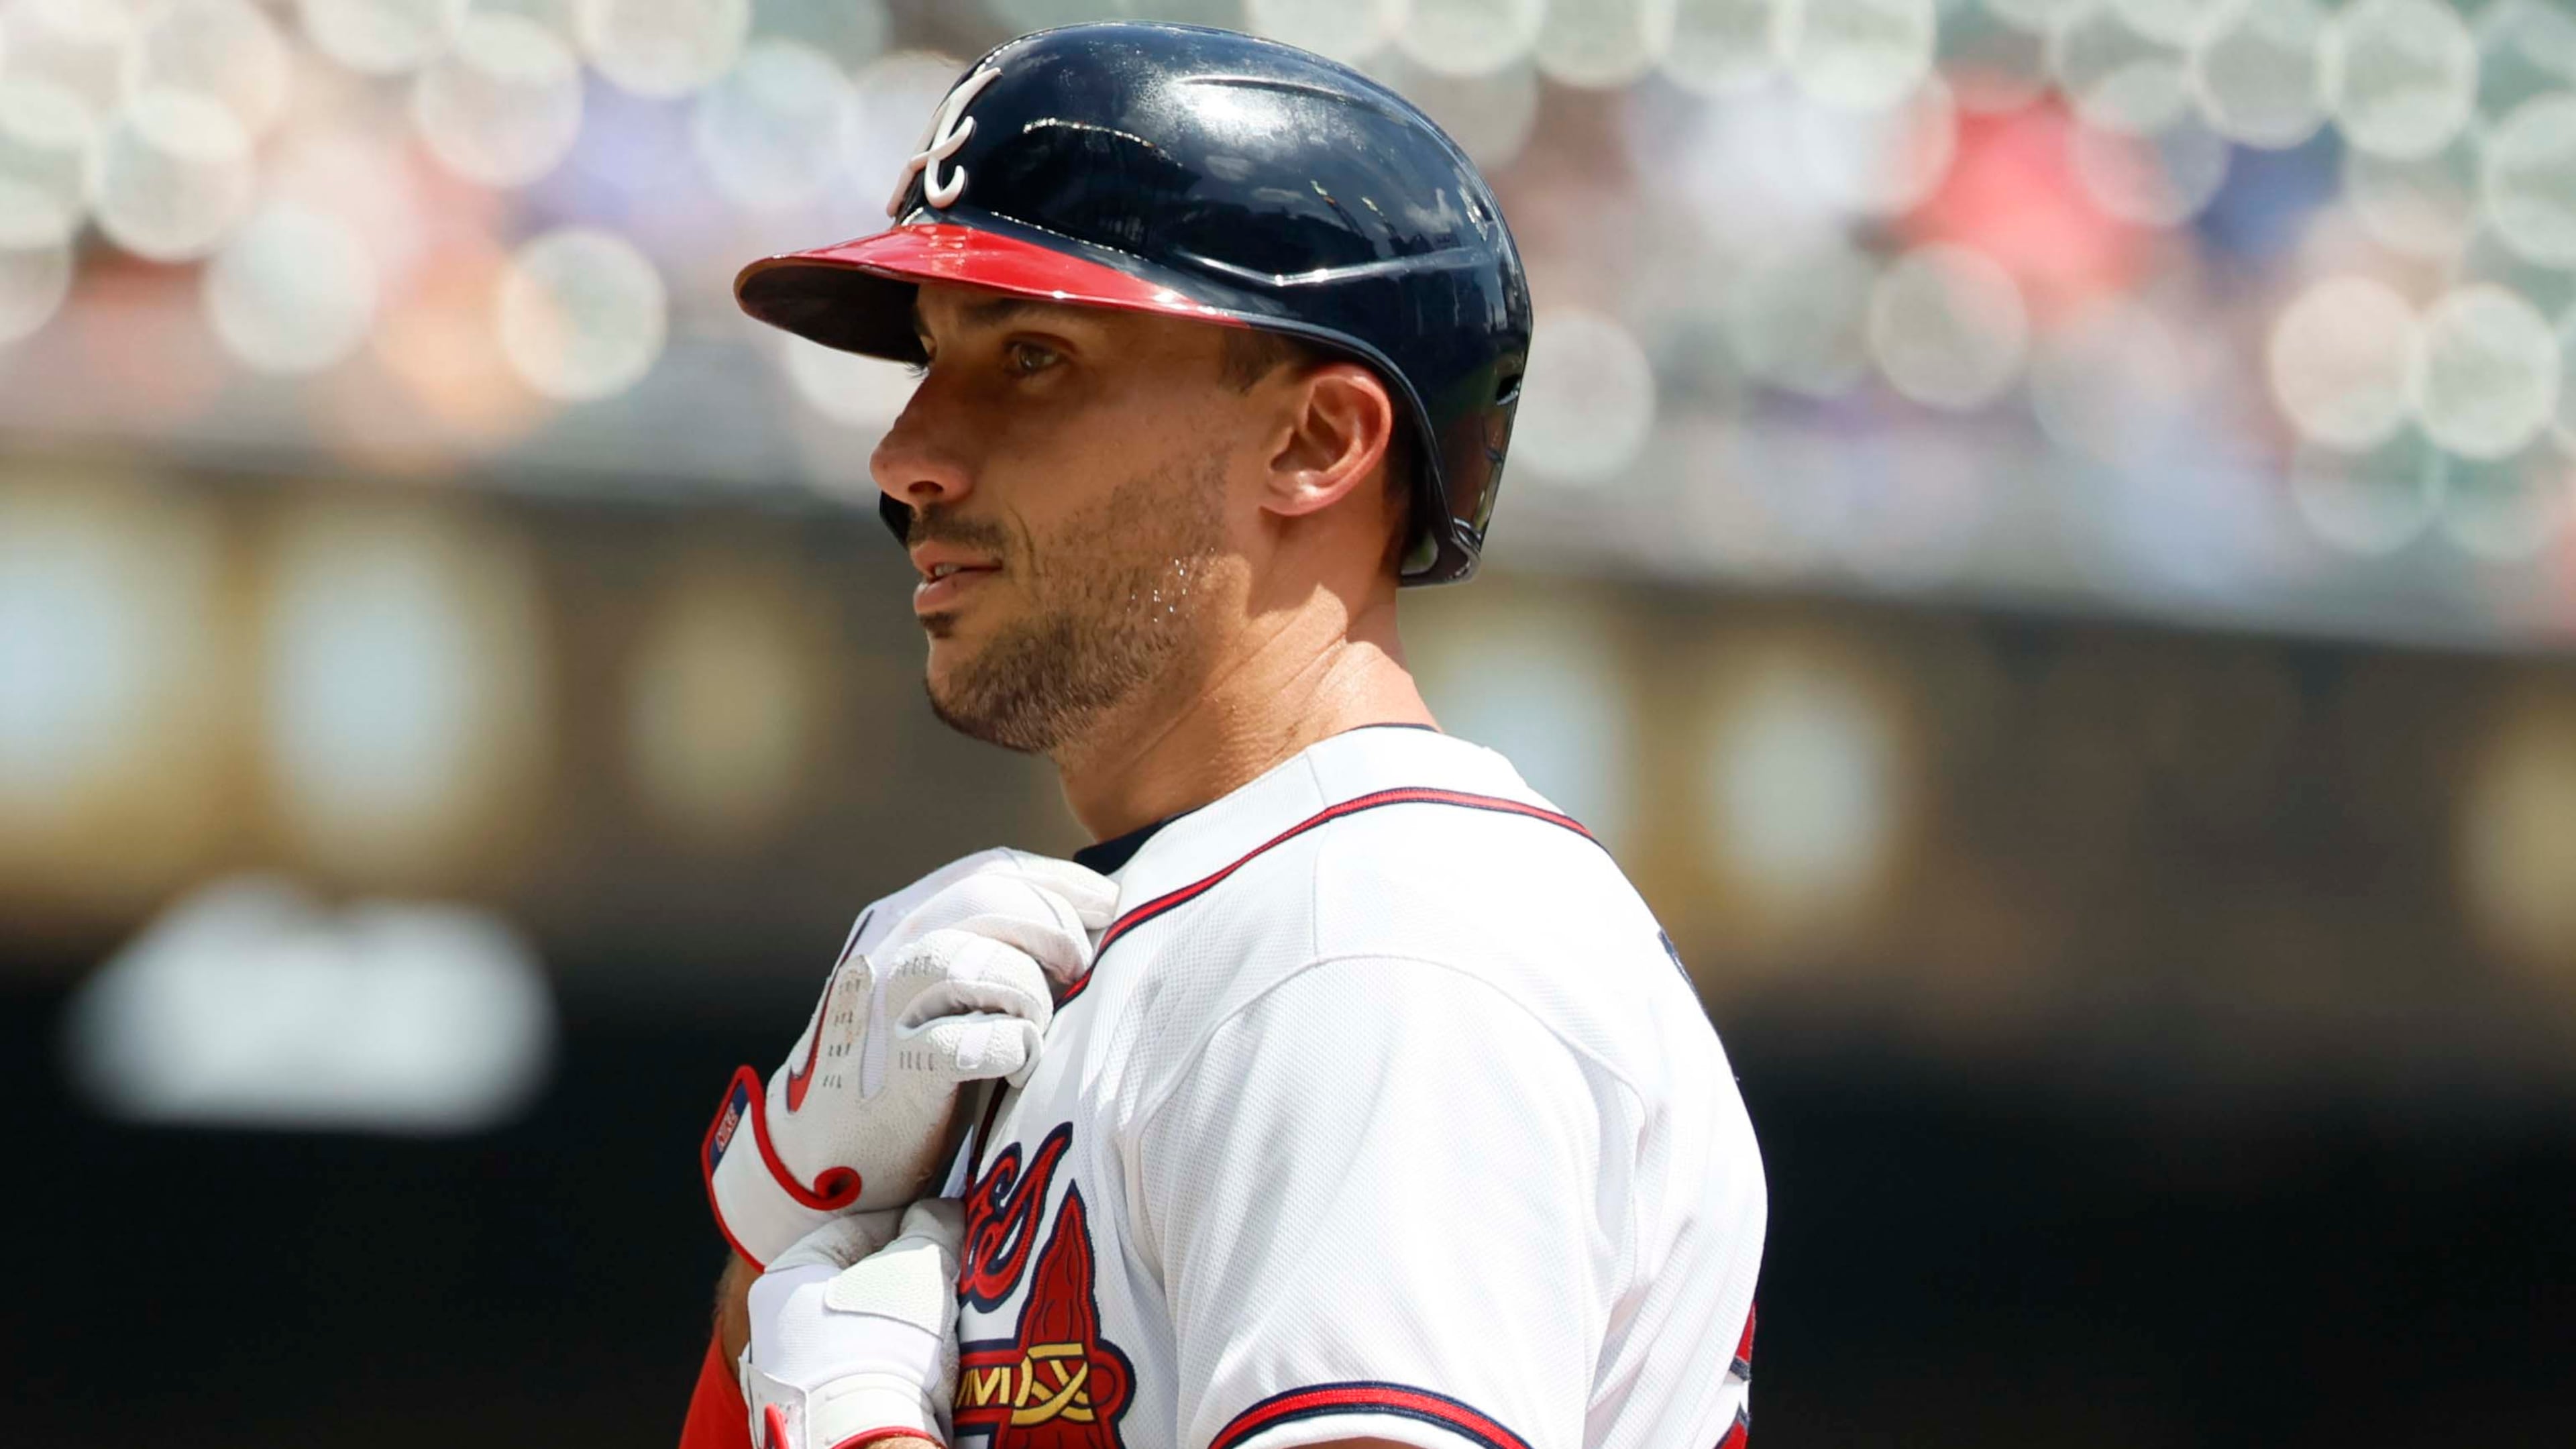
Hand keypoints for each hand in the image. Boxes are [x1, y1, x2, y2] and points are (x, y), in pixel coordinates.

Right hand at [704, 850, 1114, 1265]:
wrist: (820, 1158)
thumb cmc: (904, 1069)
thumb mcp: (932, 988)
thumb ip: (983, 945)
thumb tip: (1085, 924)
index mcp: (897, 921)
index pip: (990, 869)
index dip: (1059, 883)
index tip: (1106, 906)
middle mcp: (884, 952)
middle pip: (990, 899)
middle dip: (1055, 927)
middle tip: (1080, 970)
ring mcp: (883, 1012)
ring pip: (976, 960)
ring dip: (1030, 990)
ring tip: (1038, 1024)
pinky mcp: (894, 1074)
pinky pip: (972, 1045)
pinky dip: (1013, 1049)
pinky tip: (1019, 1068)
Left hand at [742, 1200, 964, 1448]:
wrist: (867, 1442)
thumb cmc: (884, 1343)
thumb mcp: (920, 1268)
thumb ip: (932, 1228)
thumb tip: (939, 1211)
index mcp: (784, 1280)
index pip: (851, 1230)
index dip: (902, 1221)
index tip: (938, 1225)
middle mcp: (772, 1330)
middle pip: (850, 1284)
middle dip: (899, 1277)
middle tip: (943, 1275)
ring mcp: (788, 1379)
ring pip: (852, 1332)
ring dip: (893, 1323)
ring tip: (938, 1324)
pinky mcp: (810, 1417)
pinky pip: (855, 1373)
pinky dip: (885, 1364)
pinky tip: (918, 1369)